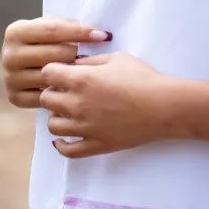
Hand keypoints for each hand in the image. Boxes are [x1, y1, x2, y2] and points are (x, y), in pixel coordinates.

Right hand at [1, 16, 110, 109]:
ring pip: (50, 77)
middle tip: (97, 57)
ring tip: (88, 72)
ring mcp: (10, 78)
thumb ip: (68, 26)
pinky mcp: (15, 98)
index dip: (80, 32)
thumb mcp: (52, 27)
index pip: (53, 30)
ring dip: (72, 75)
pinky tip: (74, 88)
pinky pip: (44, 97)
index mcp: (15, 32)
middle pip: (53, 55)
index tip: (103, 35)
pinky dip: (60, 93)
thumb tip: (96, 33)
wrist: (26, 62)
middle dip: (78, 54)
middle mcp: (9, 55)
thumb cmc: (46, 41)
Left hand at [42, 52, 176, 158]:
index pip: (47, 73)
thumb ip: (91, 61)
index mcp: (80, 79)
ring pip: (52, 125)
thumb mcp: (116, 58)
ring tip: (69, 112)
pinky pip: (67, 150)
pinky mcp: (95, 145)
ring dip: (57, 116)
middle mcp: (76, 104)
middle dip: (53, 92)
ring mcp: (84, 127)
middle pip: (45, 99)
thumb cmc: (142, 78)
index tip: (62, 72)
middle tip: (65, 91)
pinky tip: (66, 137)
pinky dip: (62, 144)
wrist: (163, 106)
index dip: (53, 71)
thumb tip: (74, 65)